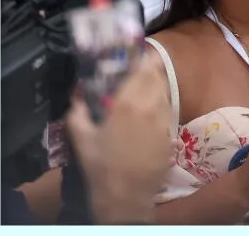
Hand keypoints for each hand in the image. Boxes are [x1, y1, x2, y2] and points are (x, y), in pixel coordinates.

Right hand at [65, 53, 174, 223]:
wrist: (126, 194)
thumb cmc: (101, 165)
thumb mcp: (81, 137)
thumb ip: (78, 112)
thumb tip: (77, 97)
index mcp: (130, 102)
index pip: (144, 68)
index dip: (142, 58)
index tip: (136, 54)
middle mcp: (152, 106)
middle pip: (157, 76)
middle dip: (149, 69)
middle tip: (137, 69)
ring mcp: (165, 120)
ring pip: (164, 92)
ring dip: (155, 86)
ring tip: (142, 89)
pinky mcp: (171, 134)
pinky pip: (167, 111)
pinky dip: (160, 105)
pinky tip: (148, 112)